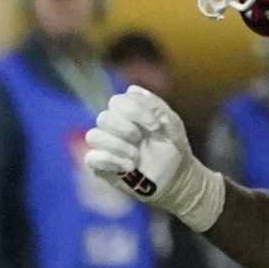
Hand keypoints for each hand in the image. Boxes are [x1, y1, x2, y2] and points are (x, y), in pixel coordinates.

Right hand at [84, 86, 224, 231]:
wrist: (177, 178)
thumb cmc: (173, 148)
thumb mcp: (172, 125)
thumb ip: (156, 106)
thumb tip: (132, 89)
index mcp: (128, 113)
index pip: (117, 101)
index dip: (134, 111)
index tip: (155, 126)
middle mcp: (114, 127)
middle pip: (103, 117)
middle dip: (126, 129)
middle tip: (142, 140)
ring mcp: (107, 147)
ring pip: (93, 136)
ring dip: (117, 145)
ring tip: (135, 157)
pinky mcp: (103, 167)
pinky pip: (91, 158)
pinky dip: (110, 160)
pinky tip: (129, 167)